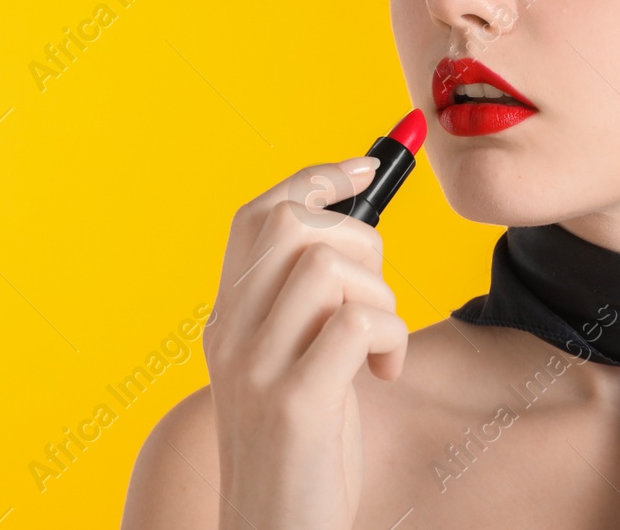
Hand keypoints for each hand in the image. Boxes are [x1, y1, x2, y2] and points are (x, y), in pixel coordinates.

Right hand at [203, 156, 408, 529]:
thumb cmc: (302, 450)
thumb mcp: (293, 362)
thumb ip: (309, 303)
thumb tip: (355, 226)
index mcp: (228, 319)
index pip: (259, 214)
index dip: (315, 178)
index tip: (365, 168)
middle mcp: (230, 334)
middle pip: (297, 225)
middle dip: (363, 245)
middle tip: (377, 300)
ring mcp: (257, 367)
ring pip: (331, 266)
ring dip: (382, 297)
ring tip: (380, 346)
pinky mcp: (294, 403)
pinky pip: (358, 322)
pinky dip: (391, 338)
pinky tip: (384, 373)